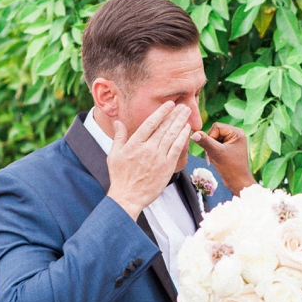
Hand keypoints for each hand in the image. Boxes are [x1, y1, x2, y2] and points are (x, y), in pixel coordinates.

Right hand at [106, 103, 192, 219]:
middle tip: (183, 105)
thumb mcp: (114, 155)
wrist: (128, 197)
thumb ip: (119, 137)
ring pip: (172, 135)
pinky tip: (187, 129)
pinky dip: (182, 137)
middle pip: (164, 127)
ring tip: (187, 113)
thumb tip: (117, 122)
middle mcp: (147, 149)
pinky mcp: (167, 167)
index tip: (169, 104)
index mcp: (134, 144)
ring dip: (180, 122)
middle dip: (175, 114)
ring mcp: (158, 158)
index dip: (161, 112)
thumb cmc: (119, 177)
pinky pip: (176, 149)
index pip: (150, 123)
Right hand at [190, 122, 255, 194]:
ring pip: (214, 139)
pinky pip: (216, 144)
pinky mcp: (228, 147)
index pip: (216, 127)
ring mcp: (232, 141)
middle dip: (211, 144)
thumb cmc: (231, 168)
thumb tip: (194, 134)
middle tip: (212, 155)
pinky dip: (213, 152)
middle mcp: (235, 134)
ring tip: (214, 158)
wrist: (238, 183)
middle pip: (215, 132)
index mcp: (237, 132)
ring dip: (211, 149)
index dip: (210, 137)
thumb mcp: (216, 153)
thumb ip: (205, 142)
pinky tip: (215, 159)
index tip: (212, 150)